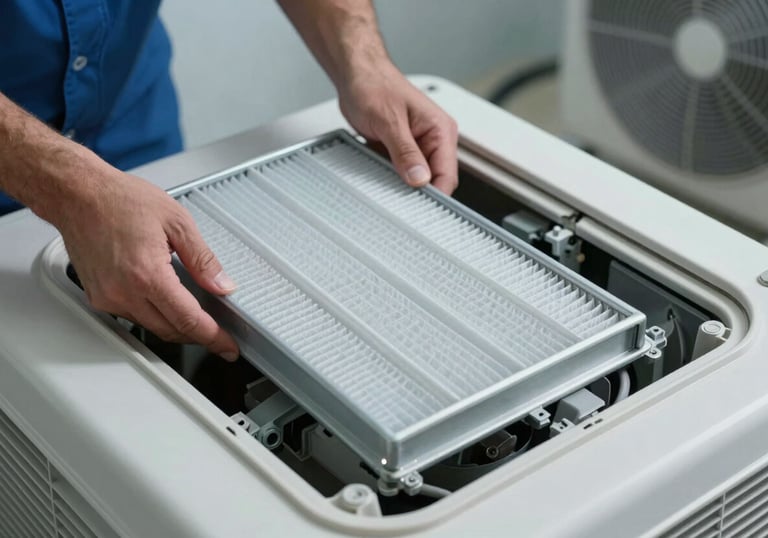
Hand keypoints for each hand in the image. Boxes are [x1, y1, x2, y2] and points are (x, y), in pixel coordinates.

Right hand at [55, 168, 239, 359]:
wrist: (78, 195)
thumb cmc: (120, 200)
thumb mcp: (177, 222)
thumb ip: (203, 260)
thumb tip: (222, 285)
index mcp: (147, 275)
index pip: (188, 319)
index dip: (212, 337)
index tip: (227, 345)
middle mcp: (124, 292)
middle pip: (170, 330)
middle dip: (198, 336)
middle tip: (219, 335)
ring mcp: (108, 298)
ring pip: (151, 327)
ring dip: (176, 326)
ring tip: (198, 317)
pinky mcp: (98, 297)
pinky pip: (133, 317)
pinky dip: (154, 315)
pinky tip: (167, 303)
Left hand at [337, 63, 458, 194]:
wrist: (356, 75)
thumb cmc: (374, 85)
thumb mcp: (389, 121)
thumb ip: (405, 152)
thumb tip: (419, 179)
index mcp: (440, 130)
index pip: (447, 174)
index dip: (435, 195)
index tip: (420, 208)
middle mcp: (433, 139)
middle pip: (435, 181)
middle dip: (418, 194)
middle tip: (400, 205)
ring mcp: (417, 147)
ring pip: (417, 180)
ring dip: (403, 188)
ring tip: (387, 191)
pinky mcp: (401, 151)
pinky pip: (401, 174)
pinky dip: (391, 181)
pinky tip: (380, 182)